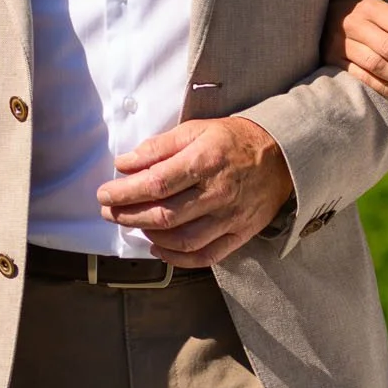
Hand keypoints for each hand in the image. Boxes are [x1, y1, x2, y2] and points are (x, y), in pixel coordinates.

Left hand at [98, 117, 293, 264]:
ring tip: (133, 225)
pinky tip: (158, 247)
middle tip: (109, 212)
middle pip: (165, 214)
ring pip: (183, 239)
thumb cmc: (234, 141)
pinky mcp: (240, 234)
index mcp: (206, 160)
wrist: (282, 156)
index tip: (105, 194)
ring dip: (150, 236)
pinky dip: (177, 258)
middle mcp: (218, 192)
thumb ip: (158, 147)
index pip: (157, 183)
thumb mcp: (196, 130)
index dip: (125, 192)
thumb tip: (125, 164)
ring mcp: (230, 217)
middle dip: (129, 216)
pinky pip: (205, 256)